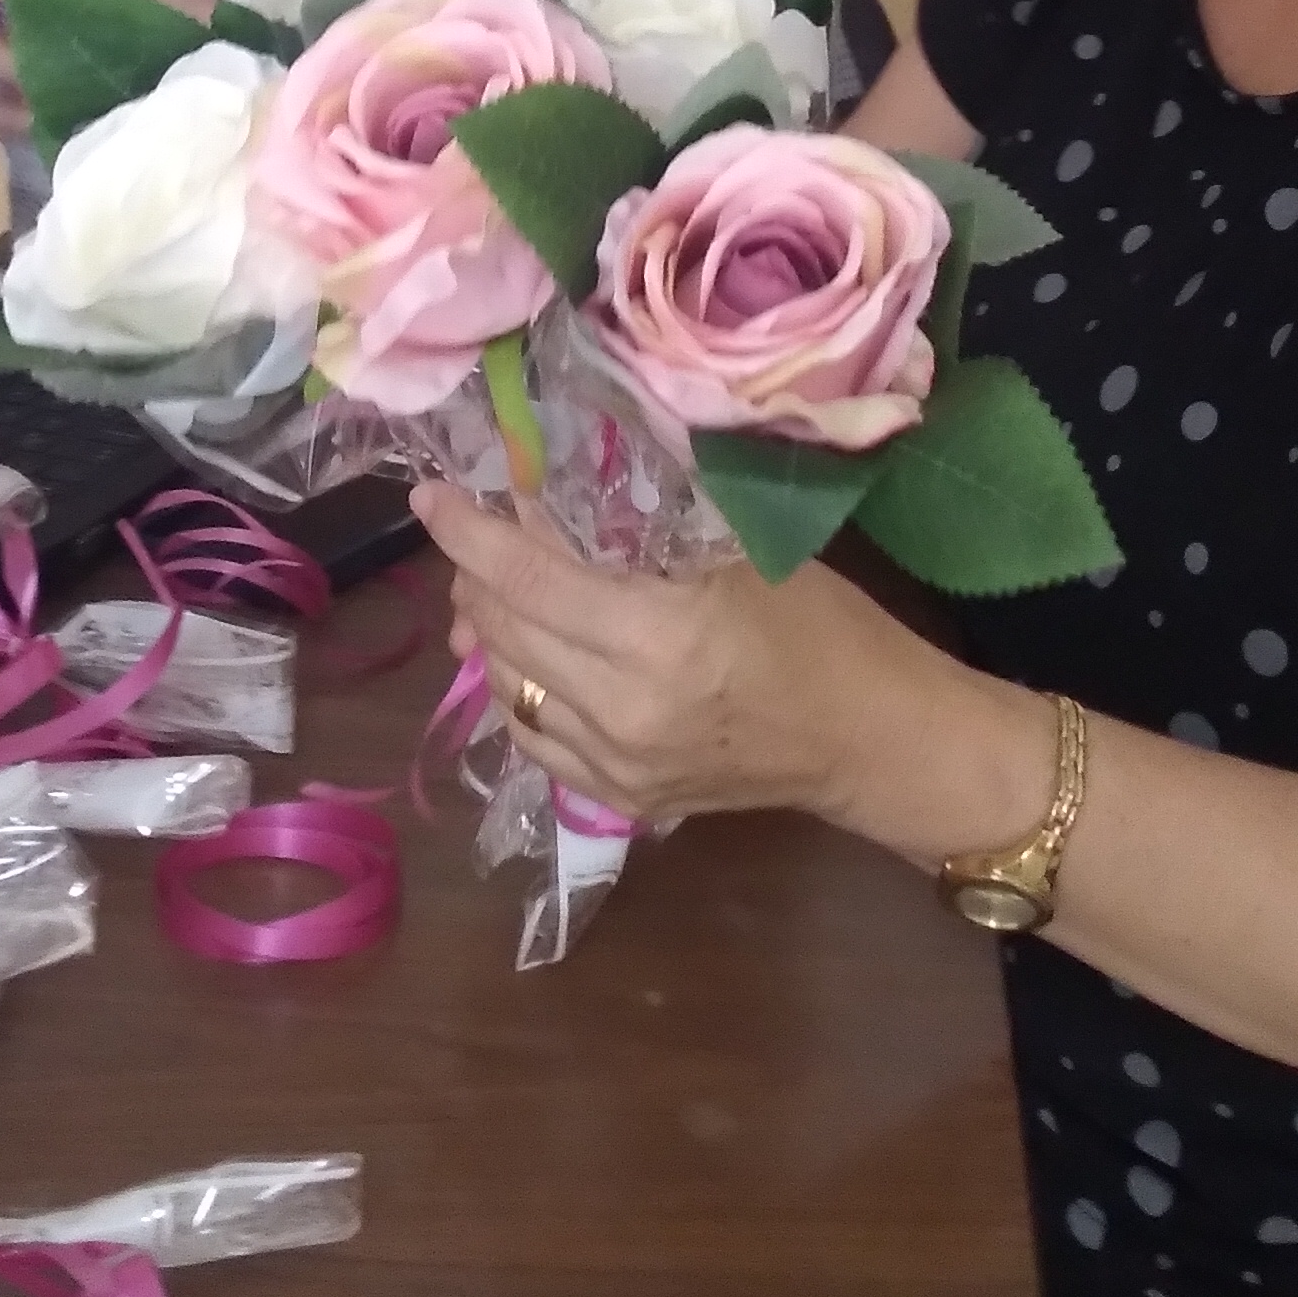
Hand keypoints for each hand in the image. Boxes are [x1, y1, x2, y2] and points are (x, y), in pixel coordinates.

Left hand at [411, 480, 941, 825]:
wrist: (868, 737)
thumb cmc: (820, 626)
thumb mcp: (737, 552)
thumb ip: (641, 529)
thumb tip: (550, 498)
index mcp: (656, 638)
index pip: (526, 578)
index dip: (467, 533)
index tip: (430, 497)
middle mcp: (622, 710)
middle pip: (504, 632)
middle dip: (476, 577)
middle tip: (478, 538)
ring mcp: (616, 766)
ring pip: (507, 687)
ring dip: (490, 633)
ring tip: (496, 594)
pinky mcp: (621, 800)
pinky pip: (532, 739)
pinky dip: (516, 690)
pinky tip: (527, 659)